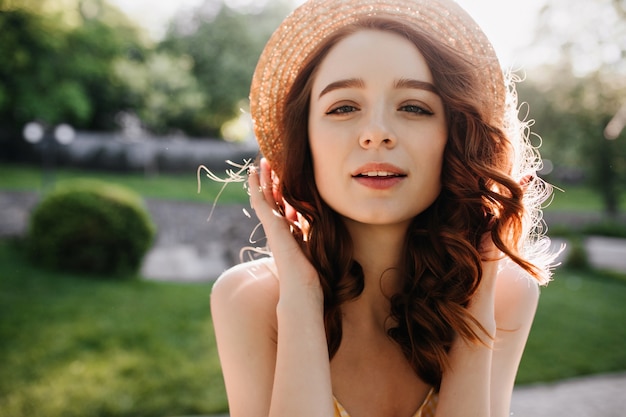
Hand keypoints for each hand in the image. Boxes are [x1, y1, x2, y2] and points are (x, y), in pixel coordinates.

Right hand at [248, 158, 320, 293]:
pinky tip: (253, 172)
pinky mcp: (270, 224)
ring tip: (262, 161)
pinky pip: (260, 201)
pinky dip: (256, 186)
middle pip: (273, 199)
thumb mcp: (315, 243)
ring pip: (265, 197)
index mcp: (288, 233)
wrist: (303, 285)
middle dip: (272, 180)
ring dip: (263, 178)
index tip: (284, 177)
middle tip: (269, 162)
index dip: (282, 191)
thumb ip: (312, 230)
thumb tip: (316, 218)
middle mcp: (278, 228)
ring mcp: (272, 226)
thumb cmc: (312, 272)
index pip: (284, 207)